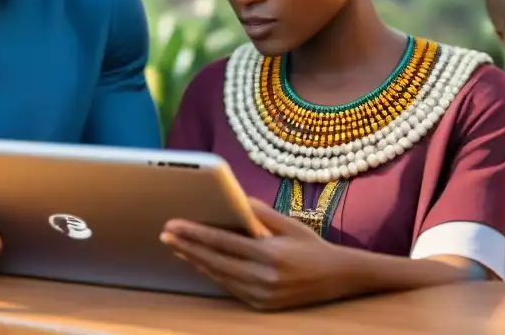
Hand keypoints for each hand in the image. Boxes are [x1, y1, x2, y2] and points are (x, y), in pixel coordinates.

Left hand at [160, 197, 353, 310]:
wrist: (338, 279)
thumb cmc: (312, 246)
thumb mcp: (289, 224)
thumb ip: (260, 212)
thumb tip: (234, 199)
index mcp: (270, 254)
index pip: (223, 242)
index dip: (195, 233)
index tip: (174, 224)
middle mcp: (264, 278)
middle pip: (215, 261)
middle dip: (187, 247)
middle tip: (165, 234)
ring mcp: (262, 295)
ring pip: (219, 277)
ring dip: (195, 261)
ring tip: (176, 247)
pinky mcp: (262, 305)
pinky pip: (230, 288)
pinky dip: (212, 274)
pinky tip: (199, 263)